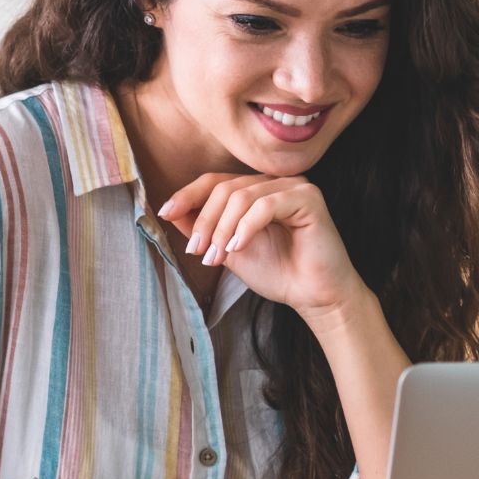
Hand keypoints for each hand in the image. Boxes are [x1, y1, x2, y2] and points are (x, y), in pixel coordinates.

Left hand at [158, 172, 364, 316]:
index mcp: (258, 189)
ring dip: (222, 229)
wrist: (313, 296)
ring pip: (242, 196)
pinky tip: (238, 248)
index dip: (188, 195)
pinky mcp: (308, 198)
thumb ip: (205, 229)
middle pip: (225, 188)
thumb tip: (170, 211)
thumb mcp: (229, 250)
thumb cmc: (279, 273)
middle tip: (197, 252)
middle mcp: (275, 182)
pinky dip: (246, 227)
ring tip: (217, 257)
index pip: (216, 181)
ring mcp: (294, 186)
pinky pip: (265, 204)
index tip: (165, 213)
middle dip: (204, 221)